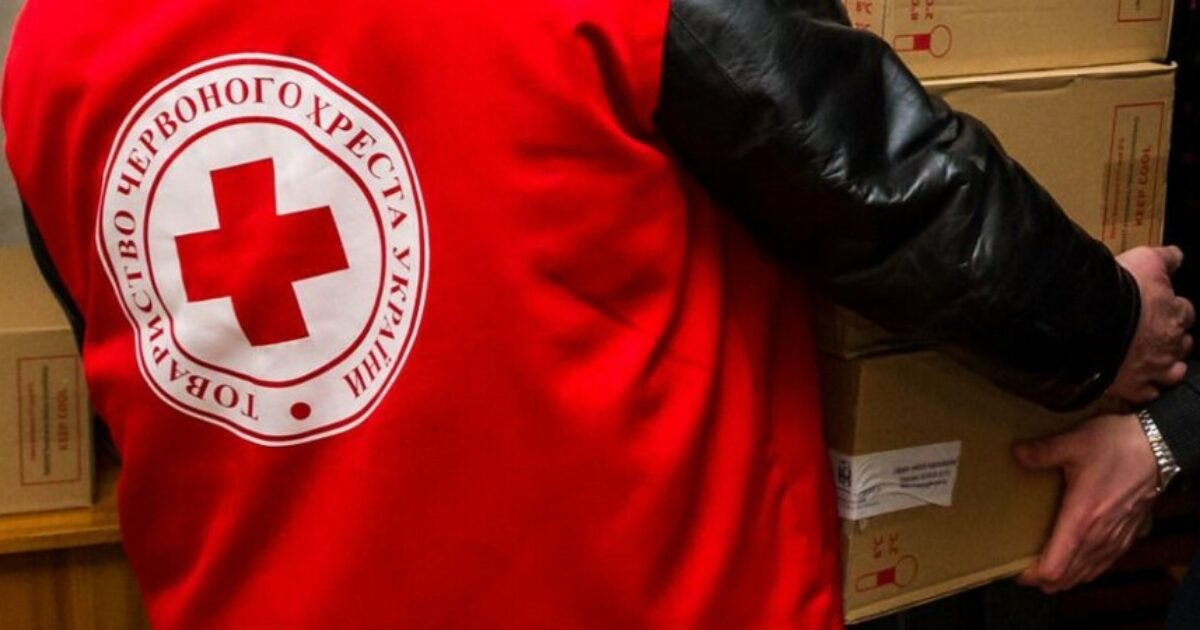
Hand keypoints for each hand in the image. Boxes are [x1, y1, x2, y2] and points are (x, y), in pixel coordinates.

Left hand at [1012, 413, 1158, 592]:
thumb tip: (1017, 454)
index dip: (1032, 576)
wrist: (1159, 448)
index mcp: (1081, 519)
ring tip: (1046, 569)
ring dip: (1066, 577)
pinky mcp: (1128, 536)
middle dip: (1044, 581)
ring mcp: (1115, 539)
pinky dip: (1086, 569)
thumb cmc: (1117, 447)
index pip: (1055, 567)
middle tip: (1024, 570)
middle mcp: (1098, 537)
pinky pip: (1104, 564)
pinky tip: (1078, 560)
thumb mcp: (1073, 443)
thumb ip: (1041, 452)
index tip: (1016, 571)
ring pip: (1086, 574)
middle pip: (1068, 578)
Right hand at [1109, 246, 1194, 402]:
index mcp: (1174, 314)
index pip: (1185, 311)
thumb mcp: (1144, 260)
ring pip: (1173, 372)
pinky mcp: (1134, 386)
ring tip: (1153, 361)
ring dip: (1166, 367)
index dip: (1174, 308)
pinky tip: (1135, 382)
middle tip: (1157, 334)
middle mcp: (1170, 344)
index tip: (1163, 306)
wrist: (1088, 324)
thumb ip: (1164, 258)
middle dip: (1174, 339)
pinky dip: (1143, 389)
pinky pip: (1146, 393)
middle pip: (1183, 344)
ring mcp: (1154, 368)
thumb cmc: (1117, 293)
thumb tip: (1176, 255)